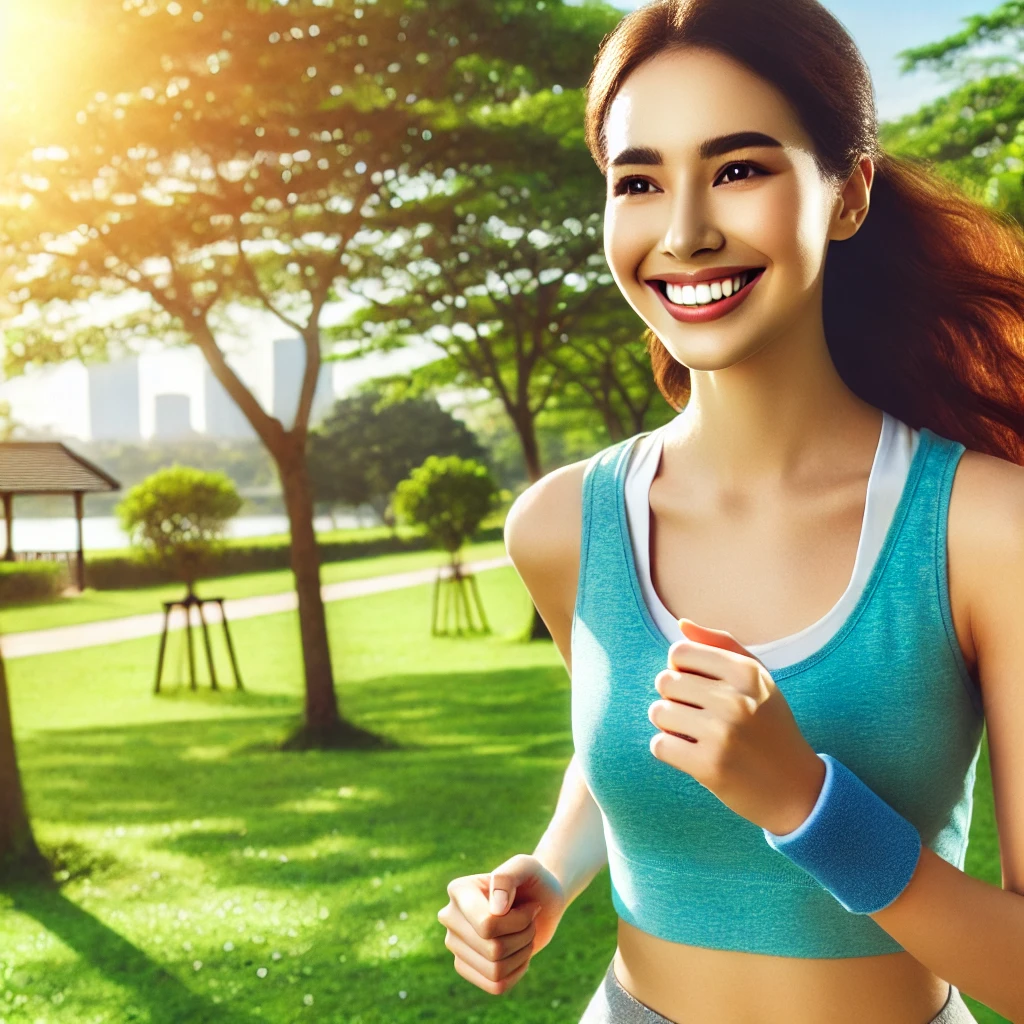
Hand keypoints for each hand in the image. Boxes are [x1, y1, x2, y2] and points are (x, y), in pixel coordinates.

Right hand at [437, 854, 565, 994]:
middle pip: (493, 949)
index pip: (486, 926)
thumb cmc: (532, 879)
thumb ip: (507, 878)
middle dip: (523, 936)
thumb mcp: (526, 866)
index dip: (517, 922)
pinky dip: (517, 972)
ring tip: (525, 934)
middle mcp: (450, 917)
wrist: (540, 899)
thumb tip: (495, 910)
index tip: (531, 905)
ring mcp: (455, 944)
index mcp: (458, 890)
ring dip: (522, 953)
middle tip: (530, 920)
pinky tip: (520, 954)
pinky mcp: (465, 966)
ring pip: (495, 970)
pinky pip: (495, 985)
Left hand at [648, 618, 825, 835]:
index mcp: (746, 672)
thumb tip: (681, 624)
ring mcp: (723, 733)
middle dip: (673, 698)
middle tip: (697, 715)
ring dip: (669, 725)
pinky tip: (691, 754)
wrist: (797, 789)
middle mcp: (736, 699)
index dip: (680, 670)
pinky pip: (660, 745)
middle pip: (665, 681)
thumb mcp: (757, 680)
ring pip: (659, 712)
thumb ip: (720, 646)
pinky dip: (668, 750)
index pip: (679, 652)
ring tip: (694, 734)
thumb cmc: (770, 727)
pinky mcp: (710, 766)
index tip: (698, 688)